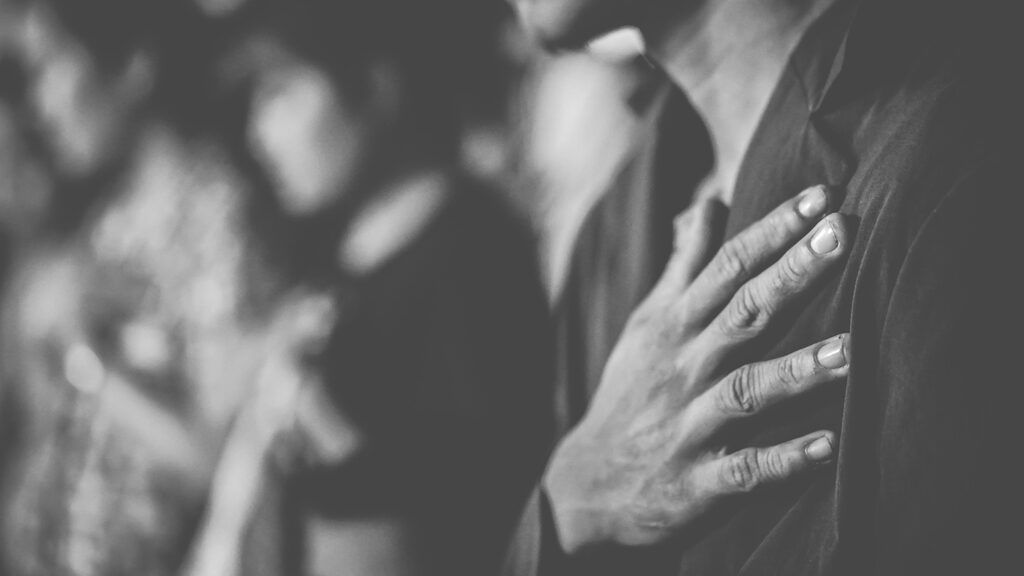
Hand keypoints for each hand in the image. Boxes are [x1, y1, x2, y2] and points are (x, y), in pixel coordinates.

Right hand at [544, 186, 849, 552]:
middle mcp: (686, 368)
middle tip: (843, 233)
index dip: (775, 228)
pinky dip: (784, 460)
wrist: (588, 484)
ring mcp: (691, 426)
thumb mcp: (649, 322)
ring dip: (796, 371)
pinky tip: (830, 446)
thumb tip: (710, 201)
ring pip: (747, 391)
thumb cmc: (631, 393)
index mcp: (677, 326)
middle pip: (743, 314)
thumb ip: (685, 264)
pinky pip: (745, 471)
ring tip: (849, 348)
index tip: (824, 194)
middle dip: (792, 273)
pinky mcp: (699, 483)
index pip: (728, 266)